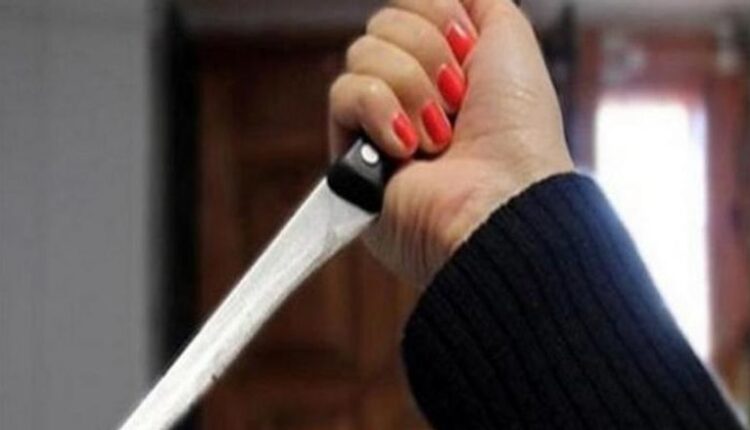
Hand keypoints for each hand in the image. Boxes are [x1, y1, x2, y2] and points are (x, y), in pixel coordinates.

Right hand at [329, 0, 573, 284]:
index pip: (410, 5)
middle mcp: (410, 90)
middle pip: (384, 24)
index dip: (438, 17)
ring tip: (438, 136)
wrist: (500, 198)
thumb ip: (476, 1)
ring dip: (411, 88)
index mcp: (445, 65)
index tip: (468, 53)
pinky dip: (381, 113)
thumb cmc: (517, 134)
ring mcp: (378, 121)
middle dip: (428, 54)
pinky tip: (406, 148)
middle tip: (457, 99)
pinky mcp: (350, 151)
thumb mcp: (512, 40)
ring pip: (362, 52)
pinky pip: (344, 93)